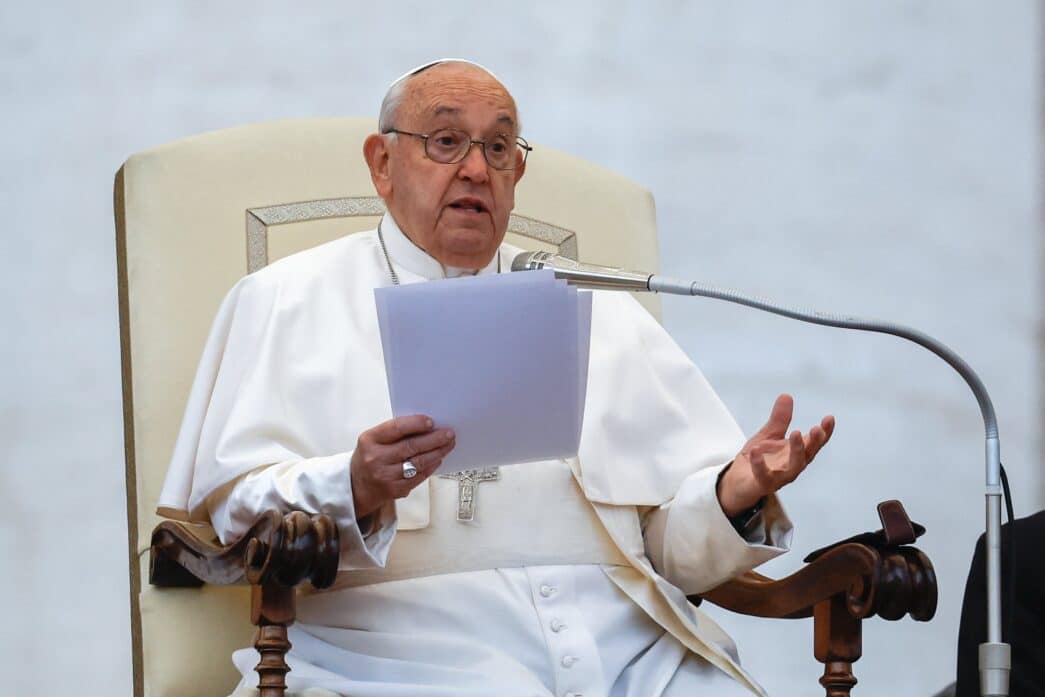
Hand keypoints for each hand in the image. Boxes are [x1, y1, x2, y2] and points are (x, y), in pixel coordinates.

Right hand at [350, 415, 455, 518]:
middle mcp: (376, 458)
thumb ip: (395, 432)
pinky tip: (438, 459)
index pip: (396, 428)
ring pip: (418, 463)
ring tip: (448, 445)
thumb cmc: (369, 457)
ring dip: (437, 453)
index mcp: (370, 440)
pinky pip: (418, 477)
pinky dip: (431, 467)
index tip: (431, 422)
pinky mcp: (395, 490)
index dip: (416, 424)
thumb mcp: (373, 440)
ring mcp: (385, 476)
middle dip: (434, 439)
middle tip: (448, 433)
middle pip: (411, 446)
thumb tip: (426, 426)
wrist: (355, 486)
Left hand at [717, 394, 834, 516]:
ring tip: (796, 433)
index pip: (814, 443)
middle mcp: (791, 467)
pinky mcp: (761, 484)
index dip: (825, 432)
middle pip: (808, 455)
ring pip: (792, 468)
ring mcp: (778, 478)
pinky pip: (763, 476)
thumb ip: (779, 419)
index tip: (830, 418)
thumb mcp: (768, 435)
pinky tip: (755, 451)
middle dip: (814, 442)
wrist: (737, 482)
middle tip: (817, 428)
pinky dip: (759, 464)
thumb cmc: (758, 460)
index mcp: (795, 454)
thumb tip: (786, 395)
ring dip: (796, 451)